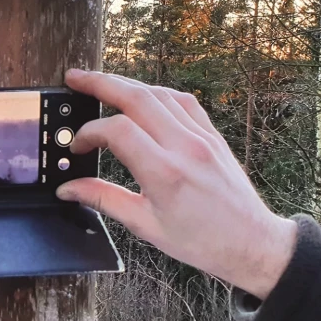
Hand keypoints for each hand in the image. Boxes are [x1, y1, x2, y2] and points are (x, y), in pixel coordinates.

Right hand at [56, 69, 297, 299]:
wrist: (252, 243)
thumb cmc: (202, 241)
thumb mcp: (144, 225)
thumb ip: (103, 199)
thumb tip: (69, 188)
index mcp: (164, 173)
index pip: (117, 131)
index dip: (89, 132)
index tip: (78, 145)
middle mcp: (185, 147)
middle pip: (137, 98)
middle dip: (100, 83)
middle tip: (75, 78)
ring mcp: (202, 137)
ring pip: (159, 93)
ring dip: (126, 84)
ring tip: (102, 83)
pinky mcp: (212, 135)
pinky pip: (183, 101)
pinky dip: (157, 92)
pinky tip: (142, 95)